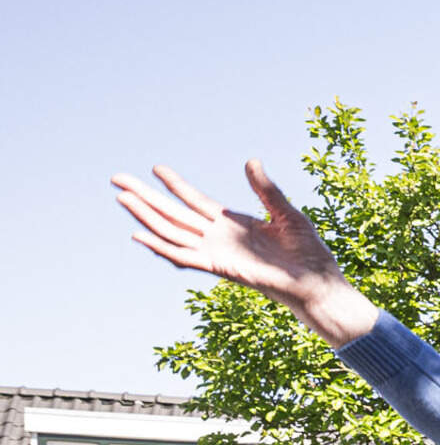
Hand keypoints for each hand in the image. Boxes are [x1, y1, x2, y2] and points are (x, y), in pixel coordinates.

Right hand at [113, 161, 382, 345]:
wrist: (317, 284)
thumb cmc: (308, 253)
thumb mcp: (287, 214)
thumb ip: (266, 190)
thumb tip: (251, 160)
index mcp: (231, 222)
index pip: (194, 200)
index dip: (174, 184)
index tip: (155, 168)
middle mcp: (218, 237)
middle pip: (172, 213)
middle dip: (145, 196)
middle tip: (117, 178)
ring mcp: (216, 253)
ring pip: (171, 231)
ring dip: (145, 216)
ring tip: (121, 197)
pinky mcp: (220, 268)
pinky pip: (183, 257)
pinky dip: (160, 247)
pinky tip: (139, 234)